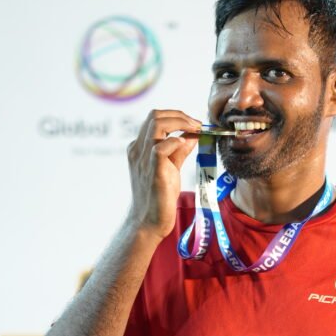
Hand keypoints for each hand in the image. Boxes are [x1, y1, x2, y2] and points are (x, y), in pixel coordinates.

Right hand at [126, 109, 201, 237]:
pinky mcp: (153, 170)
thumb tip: (192, 135)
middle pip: (154, 115)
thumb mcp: (171, 168)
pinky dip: (176, 141)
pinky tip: (186, 145)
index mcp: (140, 147)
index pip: (155, 119)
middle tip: (198, 125)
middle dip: (180, 115)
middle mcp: (138, 149)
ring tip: (196, 130)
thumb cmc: (158, 197)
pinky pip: (161, 147)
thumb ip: (179, 151)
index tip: (194, 124)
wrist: (148, 221)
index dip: (177, 116)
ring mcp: (143, 159)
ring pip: (157, 124)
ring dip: (181, 122)